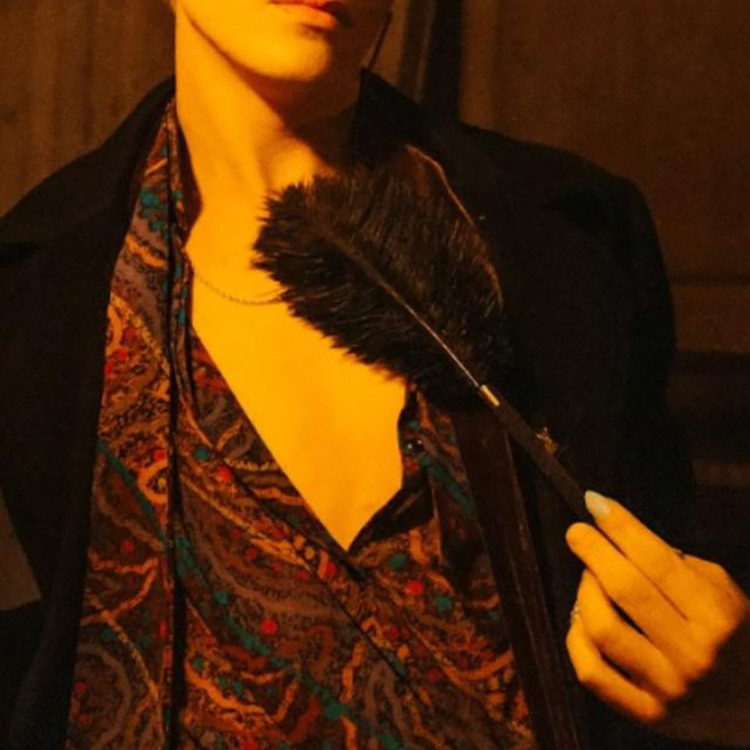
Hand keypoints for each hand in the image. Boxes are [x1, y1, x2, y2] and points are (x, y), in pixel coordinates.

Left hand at [565, 491, 749, 746]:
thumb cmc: (737, 638)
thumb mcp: (726, 594)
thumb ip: (680, 566)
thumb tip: (621, 534)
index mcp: (718, 616)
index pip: (657, 560)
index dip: (621, 526)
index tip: (594, 501)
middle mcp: (693, 652)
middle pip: (626, 589)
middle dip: (593, 551)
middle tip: (577, 532)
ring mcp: (668, 688)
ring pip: (603, 628)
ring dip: (585, 592)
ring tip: (588, 578)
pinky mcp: (646, 714)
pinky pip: (592, 673)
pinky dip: (576, 640)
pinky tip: (580, 620)